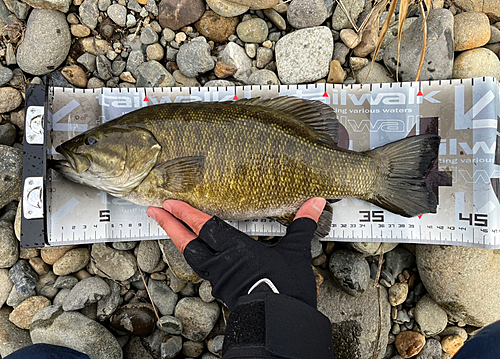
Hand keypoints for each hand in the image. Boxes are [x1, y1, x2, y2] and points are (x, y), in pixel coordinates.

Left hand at [147, 198, 325, 309]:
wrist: (282, 325)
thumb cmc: (287, 288)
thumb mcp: (295, 253)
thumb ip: (302, 225)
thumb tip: (317, 201)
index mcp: (236, 250)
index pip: (204, 227)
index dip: (186, 213)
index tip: (169, 202)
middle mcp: (222, 264)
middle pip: (188, 242)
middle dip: (170, 225)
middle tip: (154, 211)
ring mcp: (219, 279)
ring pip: (192, 257)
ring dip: (179, 240)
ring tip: (170, 227)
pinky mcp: (223, 291)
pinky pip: (203, 269)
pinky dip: (196, 256)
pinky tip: (200, 253)